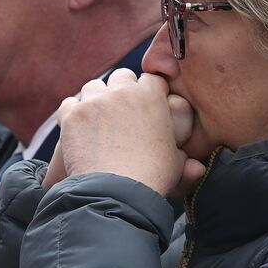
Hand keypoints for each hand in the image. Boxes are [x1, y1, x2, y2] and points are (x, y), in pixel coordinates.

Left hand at [54, 69, 204, 194]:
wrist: (116, 191)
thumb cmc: (152, 178)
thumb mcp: (176, 165)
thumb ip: (185, 160)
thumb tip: (198, 168)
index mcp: (151, 97)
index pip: (151, 80)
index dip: (150, 91)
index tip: (146, 104)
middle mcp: (122, 92)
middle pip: (121, 76)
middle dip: (122, 89)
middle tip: (121, 110)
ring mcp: (95, 102)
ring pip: (93, 86)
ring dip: (96, 98)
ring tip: (98, 118)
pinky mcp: (72, 116)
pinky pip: (69, 104)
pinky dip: (73, 114)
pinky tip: (78, 128)